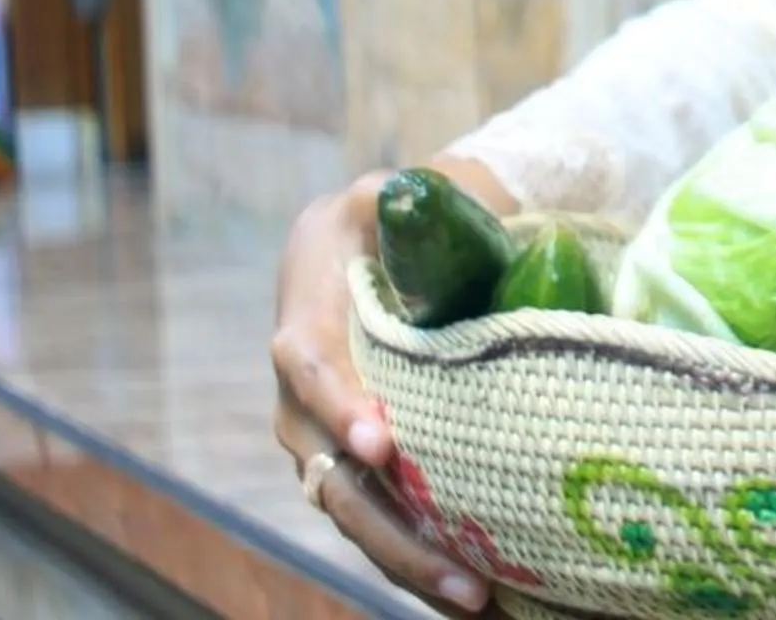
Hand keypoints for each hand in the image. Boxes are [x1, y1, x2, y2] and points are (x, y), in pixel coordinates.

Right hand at [270, 167, 497, 614]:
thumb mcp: (395, 196)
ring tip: (476, 597)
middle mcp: (298, 392)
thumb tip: (461, 216)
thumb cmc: (391, 218)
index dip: (338, 406)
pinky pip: (376, 520)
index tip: (381, 445)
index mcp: (306, 313)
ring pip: (353, 512)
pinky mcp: (352, 467)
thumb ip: (417, 203)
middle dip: (390, 526)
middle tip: (460, 568)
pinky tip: (476, 598)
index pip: (307, 364)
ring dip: (409, 561)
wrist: (367, 248)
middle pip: (330, 471)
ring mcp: (320, 438)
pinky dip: (416, 561)